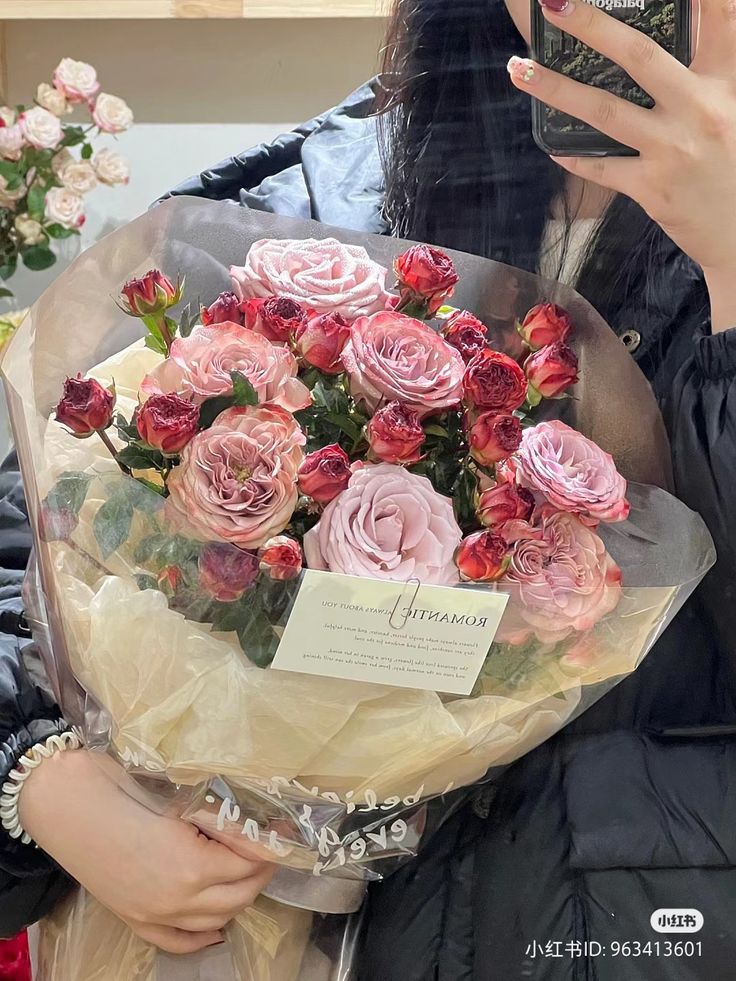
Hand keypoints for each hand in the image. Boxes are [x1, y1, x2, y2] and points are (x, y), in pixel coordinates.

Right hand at [18, 749, 274, 953]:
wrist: (67, 804)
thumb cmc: (123, 789)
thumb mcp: (181, 799)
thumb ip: (218, 818)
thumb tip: (250, 821)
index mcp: (194, 864)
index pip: (251, 862)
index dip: (271, 844)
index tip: (283, 829)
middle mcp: (179, 898)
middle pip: (241, 894)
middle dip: (261, 871)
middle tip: (269, 847)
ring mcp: (156, 914)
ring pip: (216, 919)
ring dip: (238, 897)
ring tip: (247, 872)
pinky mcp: (136, 919)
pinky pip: (179, 940)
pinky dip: (204, 934)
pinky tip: (218, 925)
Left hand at [506, 0, 735, 329]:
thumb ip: (713, 74)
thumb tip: (667, 60)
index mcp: (728, 83)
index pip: (718, 18)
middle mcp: (700, 110)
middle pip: (640, 56)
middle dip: (593, 26)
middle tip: (554, 3)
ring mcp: (672, 150)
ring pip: (605, 111)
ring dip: (556, 89)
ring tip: (520, 69)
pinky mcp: (653, 188)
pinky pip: (603, 168)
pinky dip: (576, 158)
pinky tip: (552, 147)